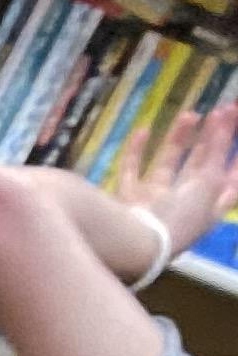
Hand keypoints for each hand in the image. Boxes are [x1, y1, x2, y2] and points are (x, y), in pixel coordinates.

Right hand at [114, 95, 237, 266]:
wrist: (135, 246)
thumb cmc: (181, 218)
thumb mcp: (210, 180)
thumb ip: (219, 147)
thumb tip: (226, 117)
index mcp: (208, 209)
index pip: (230, 178)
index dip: (236, 153)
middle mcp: (183, 207)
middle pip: (201, 167)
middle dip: (212, 139)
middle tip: (221, 109)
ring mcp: (154, 205)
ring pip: (168, 166)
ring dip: (179, 140)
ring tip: (190, 114)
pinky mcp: (128, 202)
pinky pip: (132, 173)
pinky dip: (136, 153)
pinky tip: (143, 131)